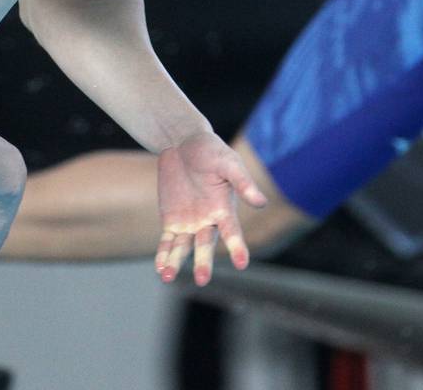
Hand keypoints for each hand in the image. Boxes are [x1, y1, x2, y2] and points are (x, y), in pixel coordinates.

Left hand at [154, 131, 267, 285]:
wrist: (183, 144)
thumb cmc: (211, 151)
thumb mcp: (228, 163)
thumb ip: (242, 182)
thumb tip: (261, 202)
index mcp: (224, 209)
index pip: (232, 232)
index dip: (237, 247)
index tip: (242, 264)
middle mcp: (208, 221)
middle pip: (205, 245)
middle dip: (203, 262)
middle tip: (202, 280)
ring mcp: (189, 223)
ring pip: (183, 248)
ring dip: (176, 263)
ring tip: (167, 277)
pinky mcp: (171, 221)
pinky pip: (167, 241)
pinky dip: (163, 254)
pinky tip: (160, 268)